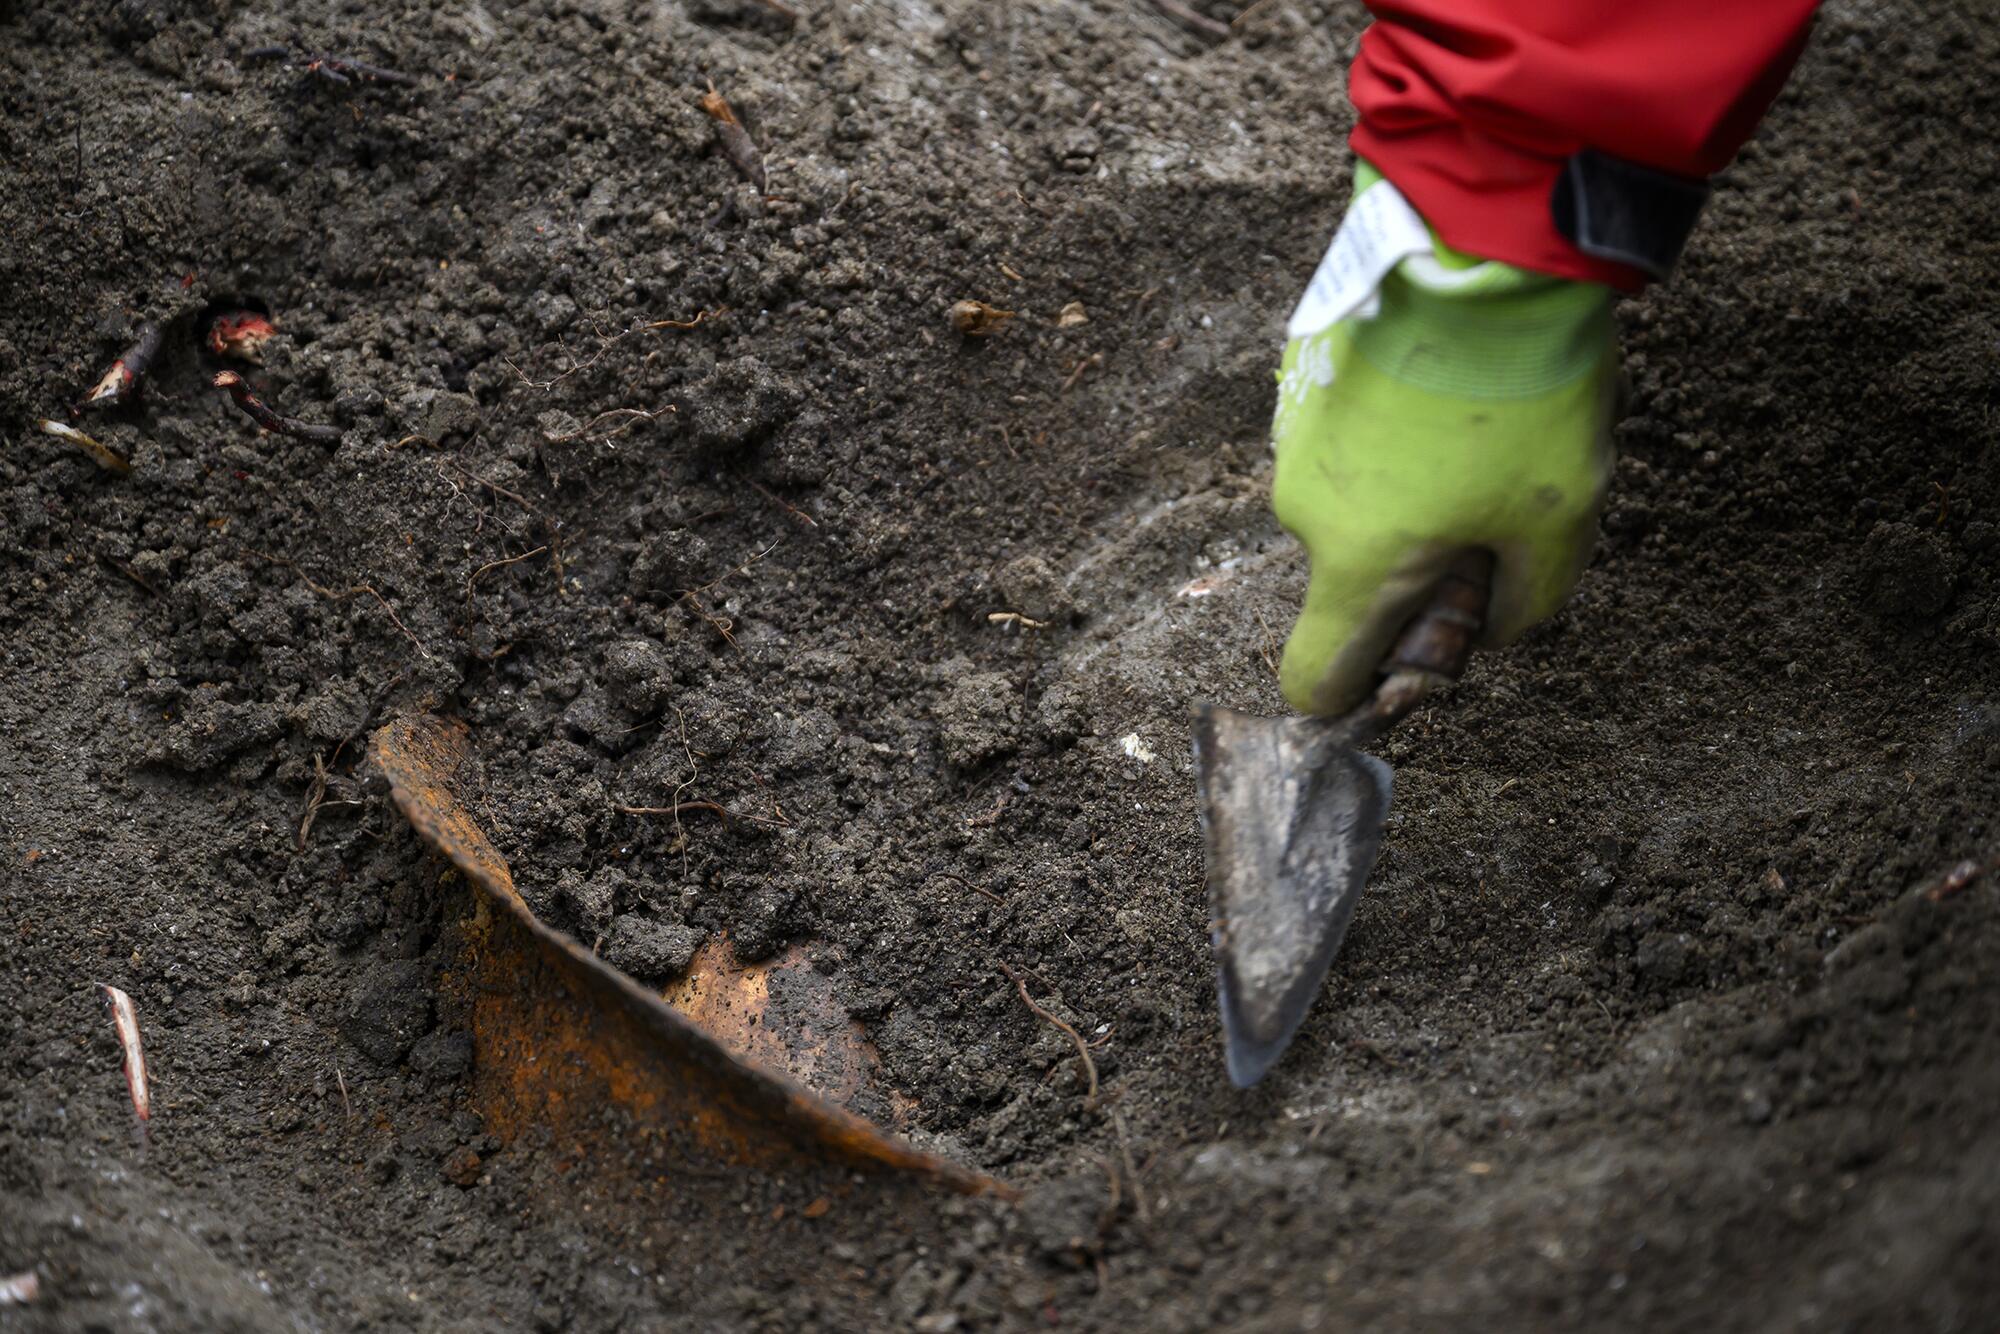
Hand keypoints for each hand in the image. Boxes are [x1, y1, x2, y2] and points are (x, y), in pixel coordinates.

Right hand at [1272, 177, 1618, 716]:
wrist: (1478, 251)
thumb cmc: (1521, 397)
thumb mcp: (1558, 522)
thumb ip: (1522, 607)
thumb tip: (1488, 626)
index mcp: (1358, 564)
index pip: (1314, 679)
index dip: (1355, 695)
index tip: (1408, 667)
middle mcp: (1305, 513)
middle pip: (1354, 579)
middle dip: (1418, 567)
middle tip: (1497, 508)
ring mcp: (1294, 444)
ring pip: (1356, 506)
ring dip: (1410, 497)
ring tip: (1482, 431)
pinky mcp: (1301, 386)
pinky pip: (1347, 443)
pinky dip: (1392, 439)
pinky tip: (1450, 391)